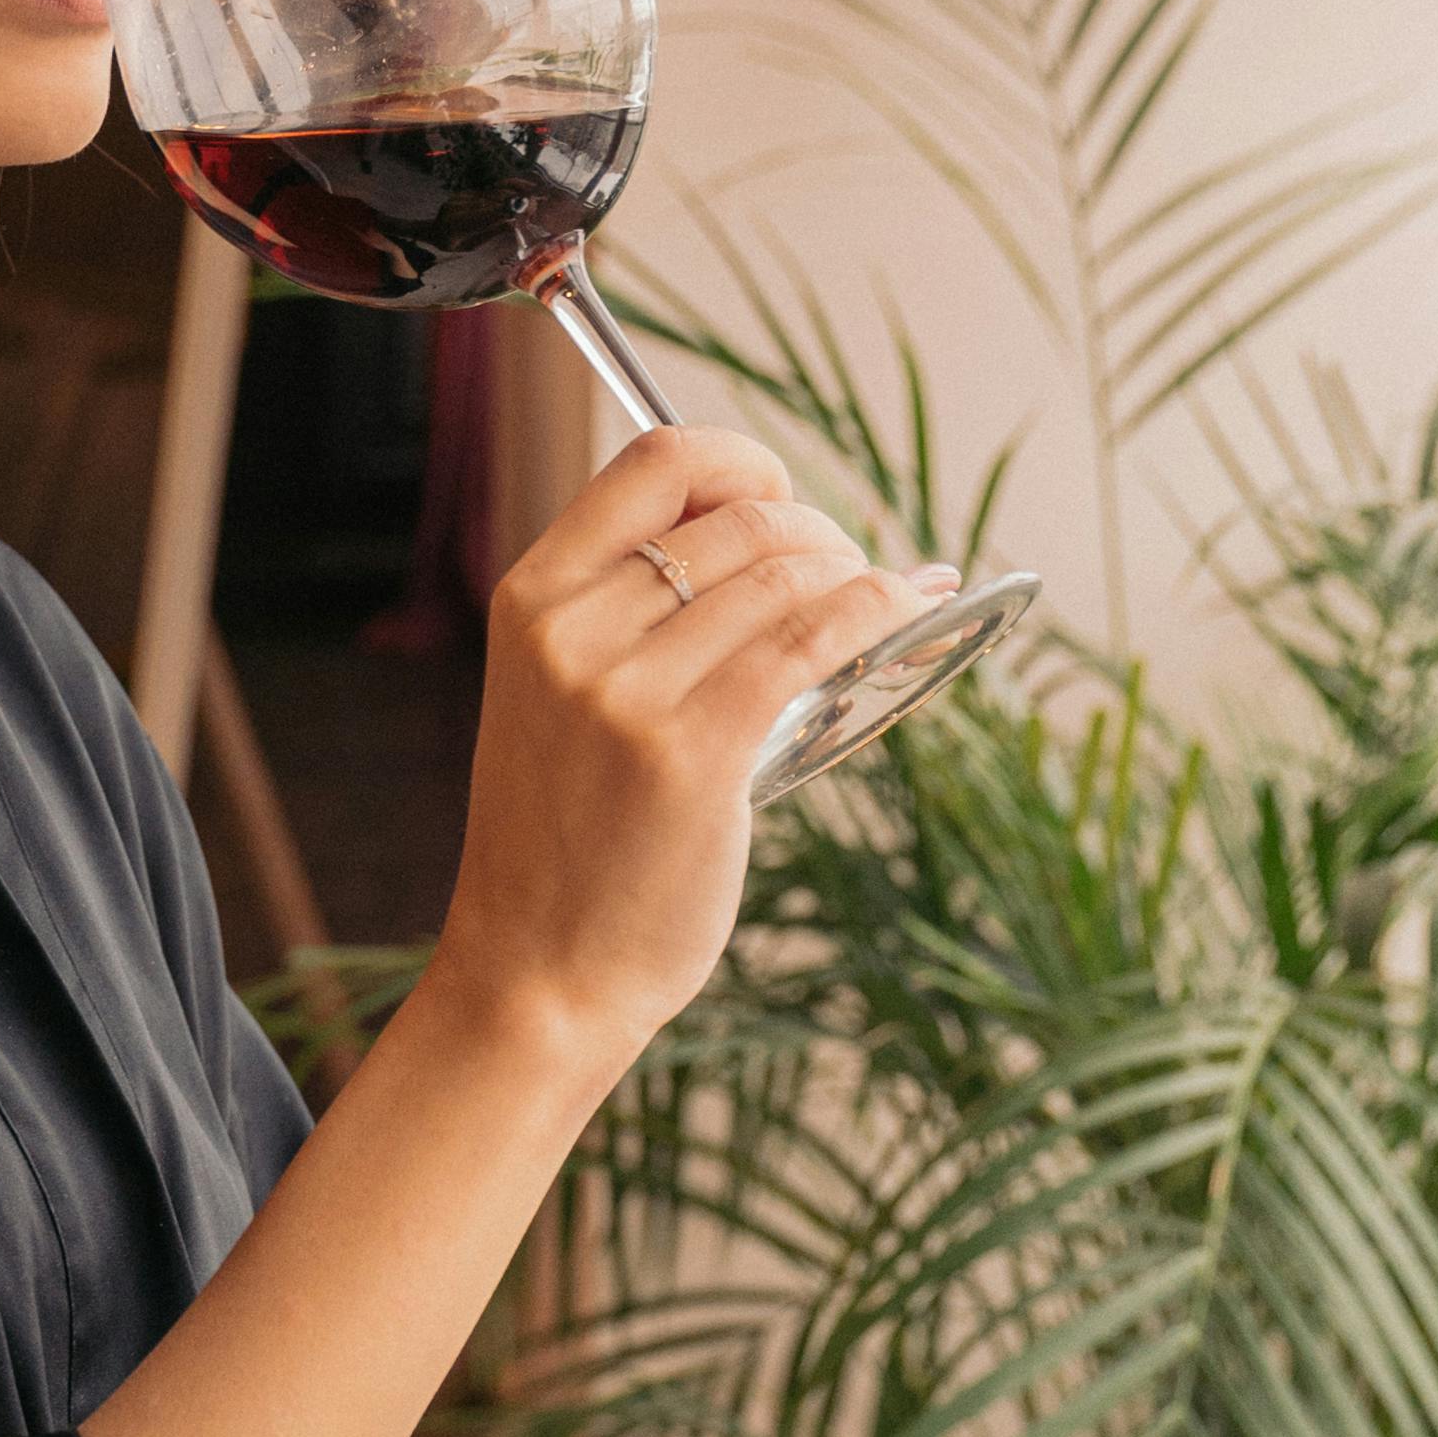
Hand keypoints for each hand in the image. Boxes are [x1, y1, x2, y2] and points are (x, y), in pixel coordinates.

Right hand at [432, 428, 951, 1066]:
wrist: (540, 975)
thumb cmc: (567, 845)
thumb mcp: (556, 701)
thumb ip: (629, 619)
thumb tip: (780, 542)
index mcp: (530, 601)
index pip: (653, 462)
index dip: (740, 462)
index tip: (780, 497)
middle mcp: (571, 634)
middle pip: (738, 520)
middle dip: (818, 532)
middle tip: (847, 574)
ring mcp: (626, 695)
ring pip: (784, 575)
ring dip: (853, 574)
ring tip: (876, 602)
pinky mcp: (693, 755)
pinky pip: (812, 639)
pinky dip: (877, 609)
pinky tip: (907, 607)